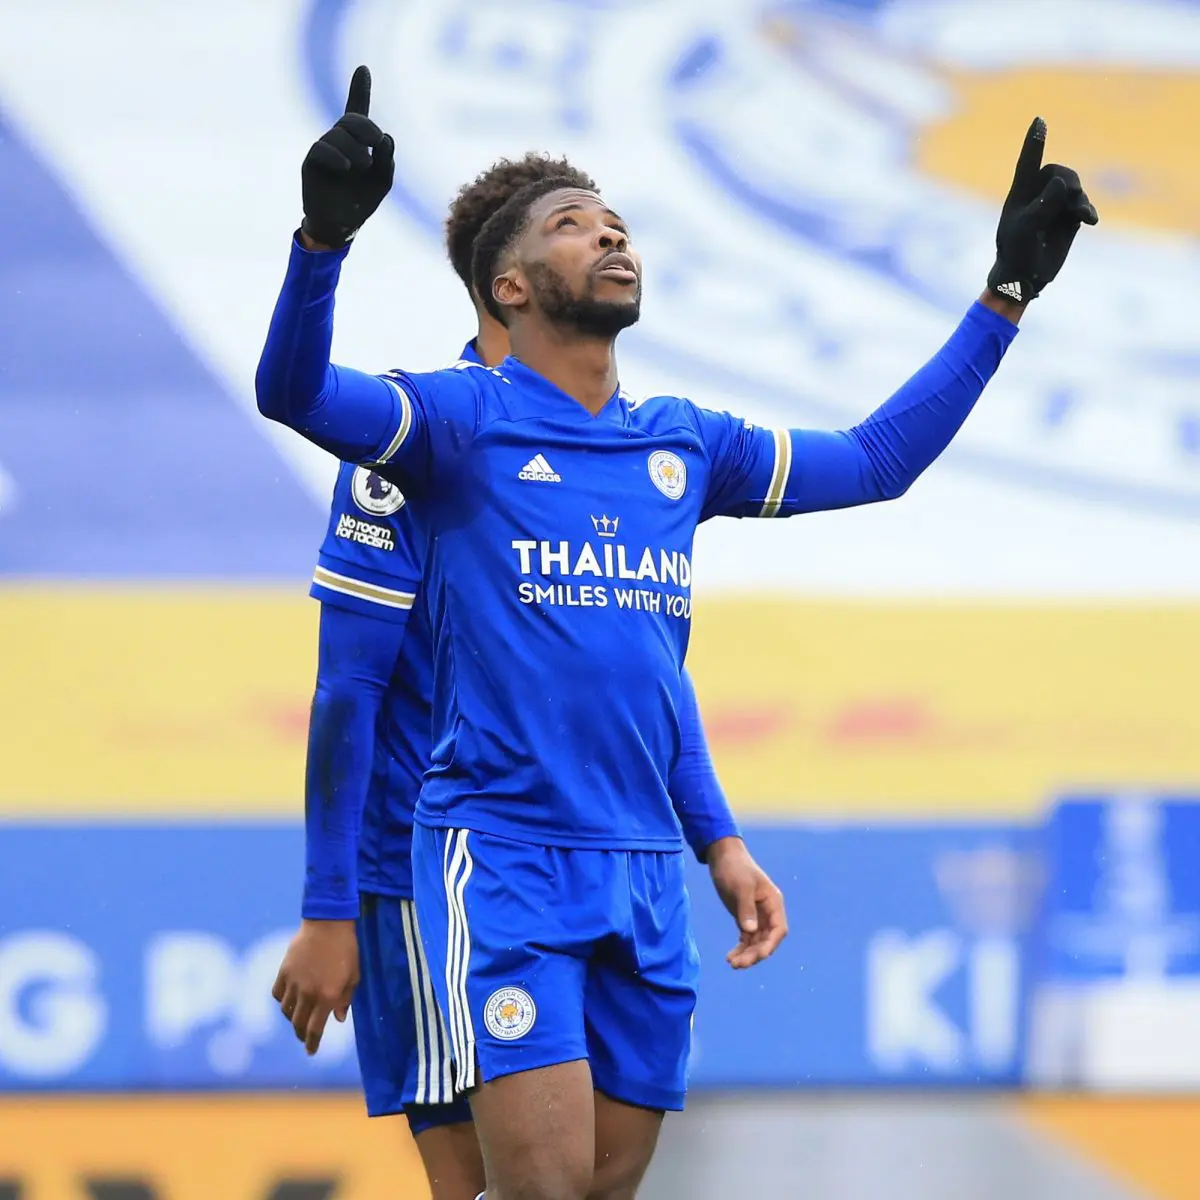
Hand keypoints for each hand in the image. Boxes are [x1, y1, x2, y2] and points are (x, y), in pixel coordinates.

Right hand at [271, 919, 359, 1054]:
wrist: (328, 923)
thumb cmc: (347, 949)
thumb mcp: (354, 976)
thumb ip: (345, 999)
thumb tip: (339, 1018)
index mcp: (327, 997)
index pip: (315, 1029)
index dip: (312, 1044)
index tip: (311, 1052)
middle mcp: (307, 993)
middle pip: (298, 1024)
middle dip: (301, 1035)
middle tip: (305, 1038)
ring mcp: (293, 983)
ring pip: (286, 1011)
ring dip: (292, 1018)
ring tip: (298, 1017)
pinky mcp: (283, 972)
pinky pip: (277, 994)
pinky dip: (281, 1001)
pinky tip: (287, 1000)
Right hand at [301, 65, 394, 247]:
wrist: (341, 225)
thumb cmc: (362, 201)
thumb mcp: (382, 181)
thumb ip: (387, 161)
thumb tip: (386, 138)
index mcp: (357, 142)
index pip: (357, 111)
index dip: (359, 89)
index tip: (363, 69)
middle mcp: (339, 141)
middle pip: (351, 120)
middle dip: (365, 127)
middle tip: (376, 143)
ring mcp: (324, 150)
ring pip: (338, 134)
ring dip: (355, 148)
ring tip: (363, 166)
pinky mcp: (311, 163)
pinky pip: (321, 150)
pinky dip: (336, 156)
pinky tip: (346, 167)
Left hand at [706, 837, 787, 968]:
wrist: (723, 858)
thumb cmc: (735, 868)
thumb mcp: (741, 886)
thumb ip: (746, 908)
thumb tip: (750, 931)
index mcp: (773, 902)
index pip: (778, 929)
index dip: (771, 944)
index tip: (760, 955)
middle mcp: (768, 912)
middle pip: (767, 939)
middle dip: (755, 953)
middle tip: (738, 964)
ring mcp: (757, 916)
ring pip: (756, 942)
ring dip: (747, 954)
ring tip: (732, 964)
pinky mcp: (745, 918)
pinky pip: (746, 939)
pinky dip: (740, 949)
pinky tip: (730, 957)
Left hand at [987, 117, 1097, 304]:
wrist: (1025, 277)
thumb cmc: (1016, 251)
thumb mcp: (1026, 228)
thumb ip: (1043, 204)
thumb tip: (1062, 182)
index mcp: (1020, 193)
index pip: (1028, 162)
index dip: (1035, 142)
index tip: (1039, 120)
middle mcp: (1038, 195)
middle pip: (1058, 172)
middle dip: (1068, 179)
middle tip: (1072, 191)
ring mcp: (1055, 206)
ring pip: (1073, 188)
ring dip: (1078, 198)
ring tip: (1080, 213)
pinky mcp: (1069, 218)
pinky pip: (1083, 206)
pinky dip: (1087, 210)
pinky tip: (1090, 220)